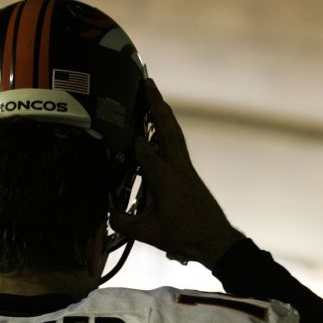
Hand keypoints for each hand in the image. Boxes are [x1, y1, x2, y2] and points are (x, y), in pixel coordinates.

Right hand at [110, 79, 243, 268]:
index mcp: (164, 178)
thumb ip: (124, 222)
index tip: (115, 124)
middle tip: (147, 83)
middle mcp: (176, 167)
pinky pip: (177, 143)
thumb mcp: (148, 233)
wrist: (214, 240)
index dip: (130, 139)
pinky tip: (164, 126)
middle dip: (156, 104)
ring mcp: (185, 168)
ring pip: (174, 132)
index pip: (143, 150)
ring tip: (155, 95)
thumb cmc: (184, 235)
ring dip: (164, 112)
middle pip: (166, 128)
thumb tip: (108, 213)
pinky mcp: (188, 172)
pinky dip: (169, 129)